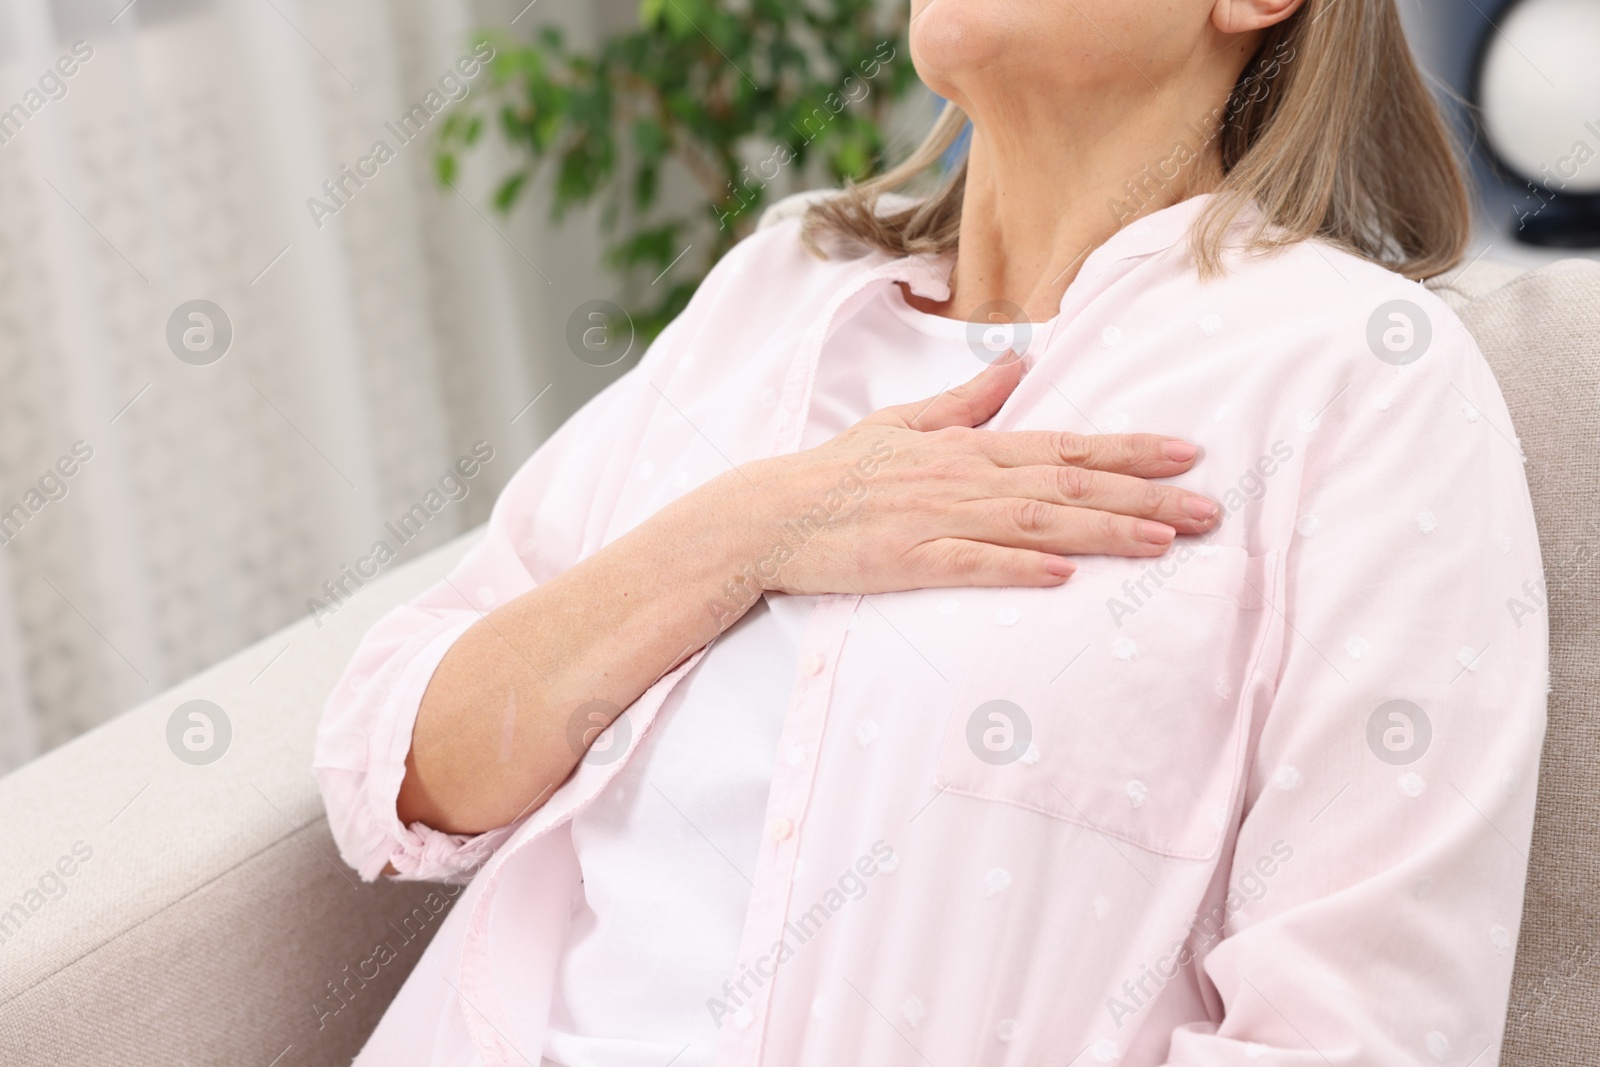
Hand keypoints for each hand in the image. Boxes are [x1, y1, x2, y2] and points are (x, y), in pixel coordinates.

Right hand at [718, 356, 1220, 595]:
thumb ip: (966, 399)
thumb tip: (1019, 361)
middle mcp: (962, 478)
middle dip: (1143, 496)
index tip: (1188, 454)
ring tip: (1162, 541)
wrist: (768, 515)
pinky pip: (969, 565)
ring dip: (1102, 533)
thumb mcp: (902, 424)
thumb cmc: (838, 473)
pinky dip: (1017, 569)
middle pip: (1066, 486)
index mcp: (967, 448)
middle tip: (1209, 511)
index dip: (1128, 452)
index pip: (1063, 447)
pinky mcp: (906, 561)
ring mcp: (935, 520)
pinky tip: (1063, 577)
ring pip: (1034, 525)